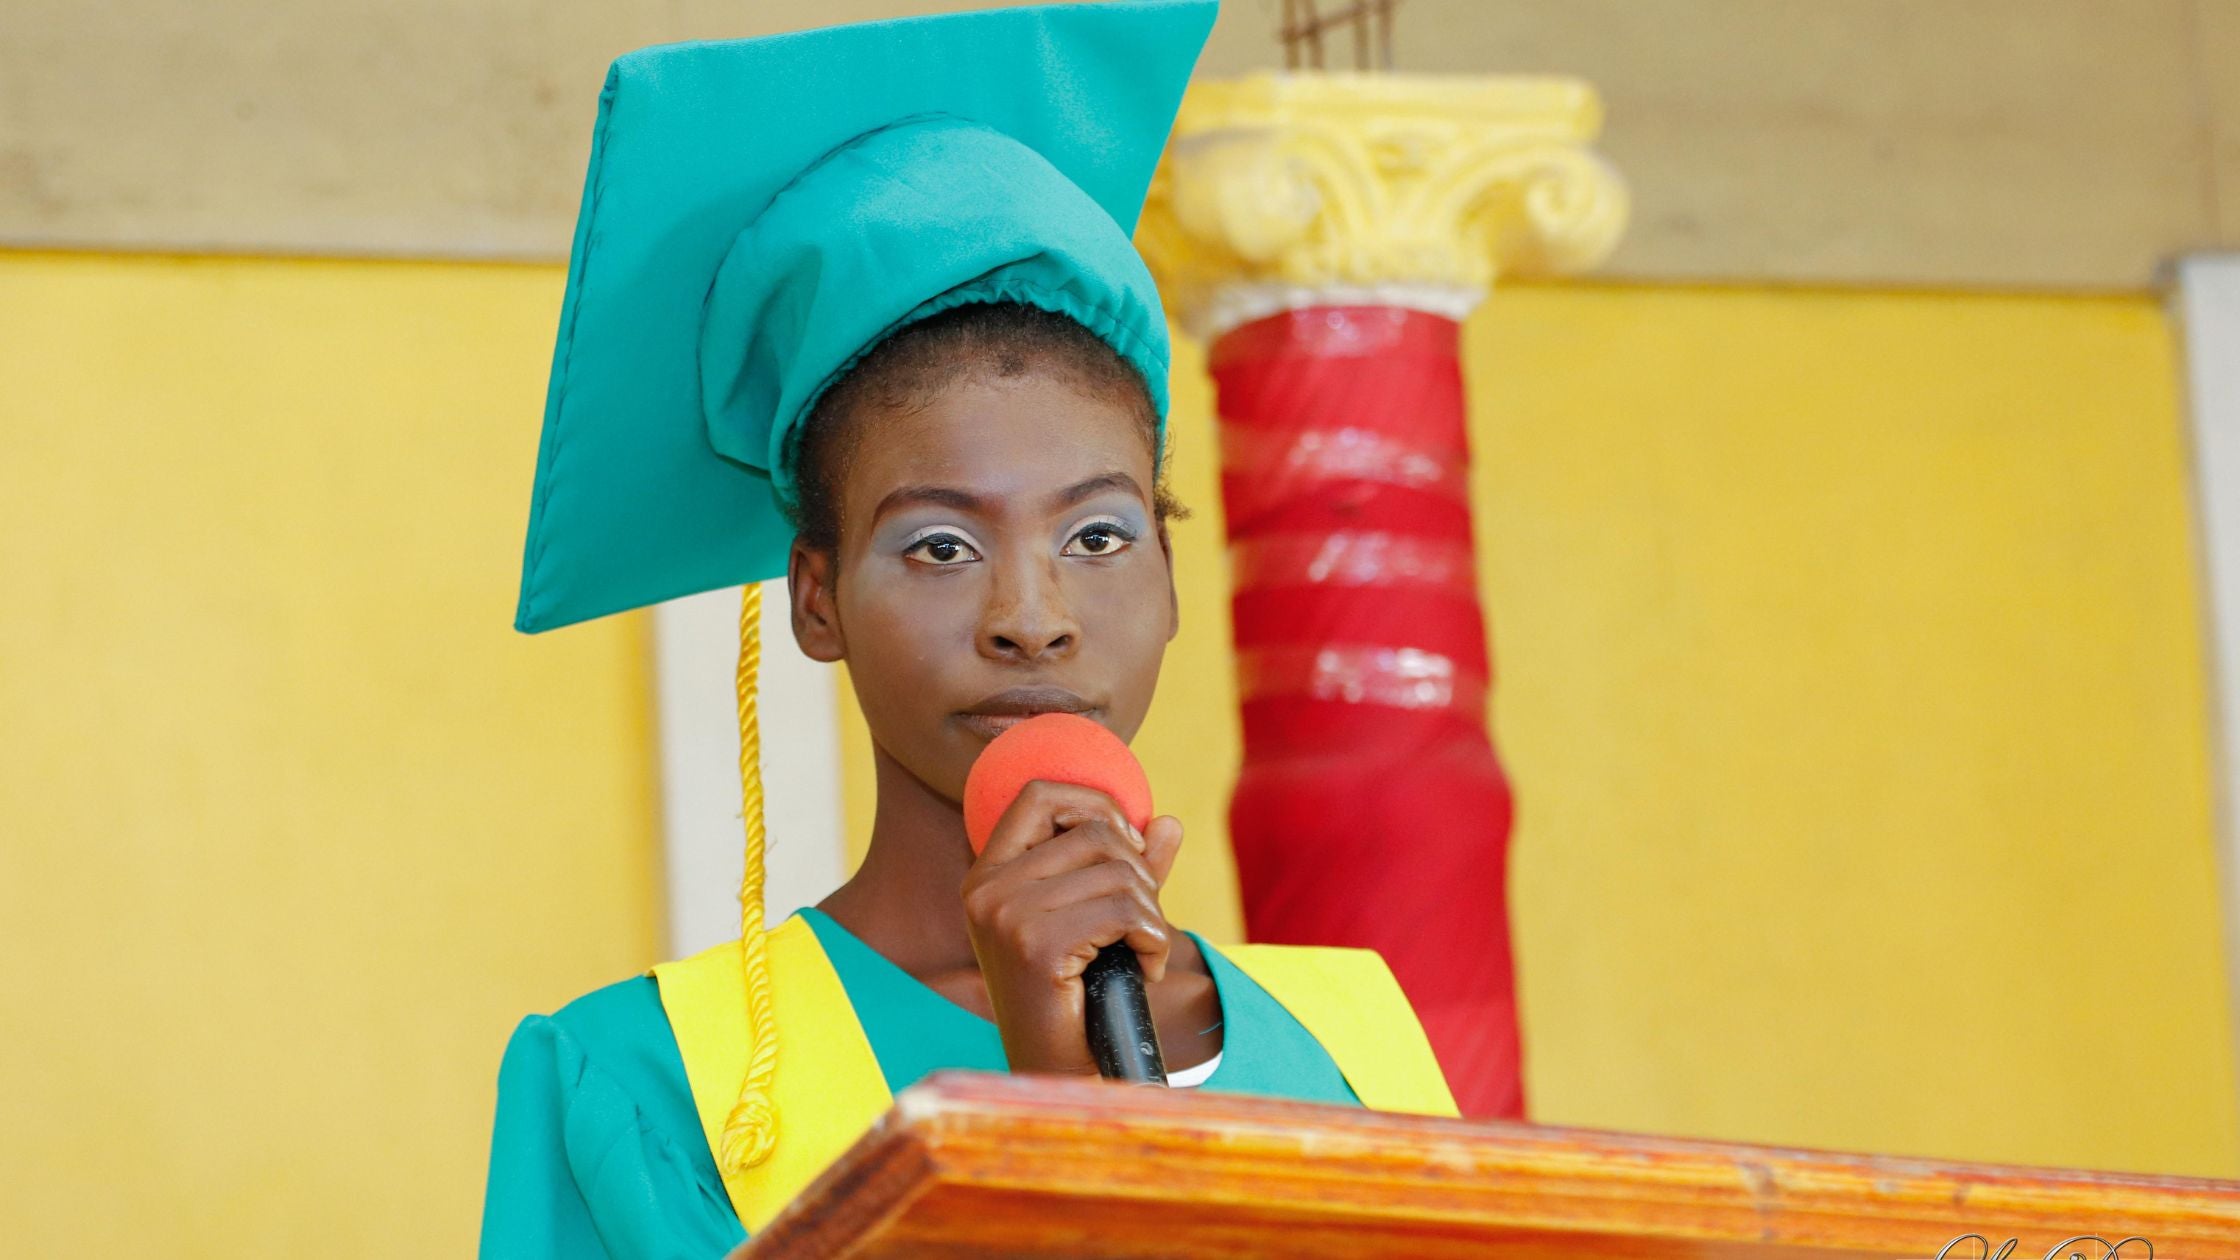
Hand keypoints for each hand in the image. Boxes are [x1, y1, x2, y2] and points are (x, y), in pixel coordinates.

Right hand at [959, 779, 1185, 1076]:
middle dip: (1140, 872)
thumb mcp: (1102, 922)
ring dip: (1151, 913)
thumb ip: (1130, 870)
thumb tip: (1167, 821)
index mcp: (988, 875)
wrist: (1061, 1075)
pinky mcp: (1037, 947)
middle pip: (1095, 832)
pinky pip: (1126, 911)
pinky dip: (1155, 939)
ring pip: (1118, 872)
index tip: (1127, 845)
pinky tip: (1147, 968)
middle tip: (1142, 920)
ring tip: (1143, 950)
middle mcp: (987, 889)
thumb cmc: (1081, 998)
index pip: (1039, 794)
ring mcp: (1006, 917)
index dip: (1095, 803)